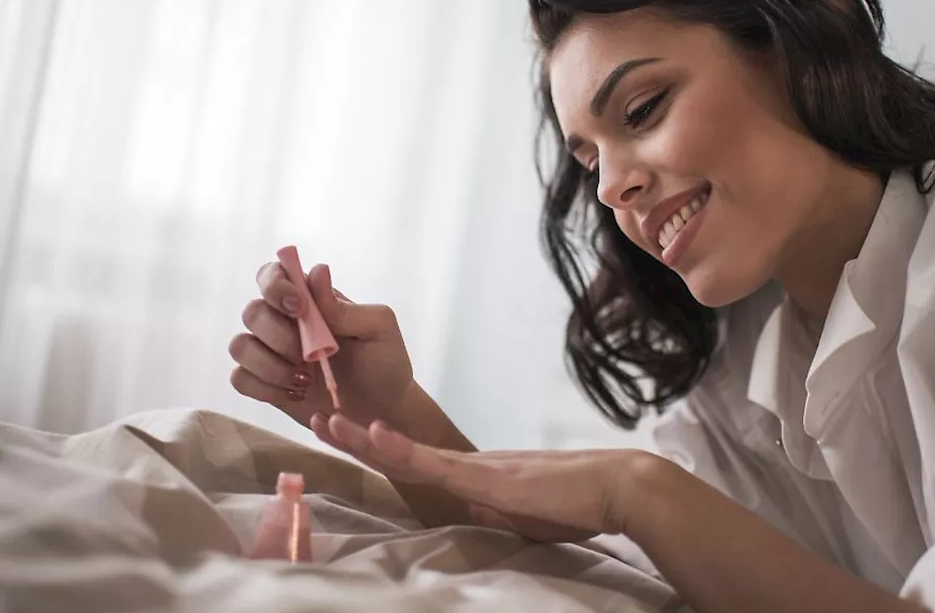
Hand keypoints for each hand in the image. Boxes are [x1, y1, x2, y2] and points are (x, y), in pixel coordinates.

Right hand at [229, 262, 416, 429]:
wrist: (384, 410)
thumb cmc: (385, 363)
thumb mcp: (378, 329)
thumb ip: (344, 306)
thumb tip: (317, 272)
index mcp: (312, 300)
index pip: (274, 274)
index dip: (275, 285)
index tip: (298, 308)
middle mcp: (285, 321)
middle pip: (252, 312)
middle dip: (277, 335)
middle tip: (308, 356)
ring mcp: (271, 353)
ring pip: (239, 346)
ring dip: (269, 365)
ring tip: (305, 380)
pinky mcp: (264, 383)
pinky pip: (239, 378)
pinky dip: (264, 387)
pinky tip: (295, 394)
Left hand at [312, 413, 662, 542]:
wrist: (616, 488)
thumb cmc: (579, 505)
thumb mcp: (526, 517)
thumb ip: (497, 515)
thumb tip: (476, 519)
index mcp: (477, 475)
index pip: (417, 462)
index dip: (379, 449)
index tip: (348, 435)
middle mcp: (470, 464)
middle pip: (401, 450)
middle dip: (357, 435)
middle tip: (318, 416)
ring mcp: (476, 468)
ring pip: (407, 451)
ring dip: (363, 437)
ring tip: (326, 419)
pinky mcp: (488, 478)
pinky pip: (435, 464)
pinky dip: (402, 449)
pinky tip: (376, 435)